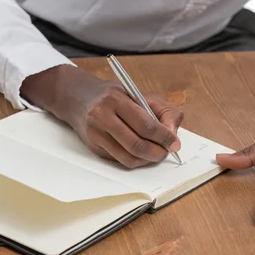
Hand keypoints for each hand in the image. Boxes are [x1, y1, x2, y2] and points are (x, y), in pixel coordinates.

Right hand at [21, 65, 182, 167]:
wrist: (79, 97)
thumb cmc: (115, 96)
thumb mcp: (141, 94)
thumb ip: (163, 112)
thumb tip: (173, 138)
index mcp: (116, 99)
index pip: (145, 124)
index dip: (164, 137)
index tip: (174, 143)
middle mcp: (102, 116)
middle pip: (136, 145)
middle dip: (157, 152)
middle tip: (166, 152)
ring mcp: (95, 134)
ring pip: (128, 158)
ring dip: (147, 160)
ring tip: (155, 154)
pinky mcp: (93, 147)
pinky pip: (119, 160)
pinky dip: (135, 160)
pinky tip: (140, 153)